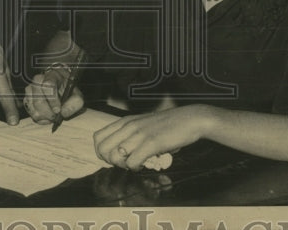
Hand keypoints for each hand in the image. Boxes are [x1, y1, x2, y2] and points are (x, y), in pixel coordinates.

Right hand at [23, 67, 83, 123]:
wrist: (60, 87)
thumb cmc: (68, 91)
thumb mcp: (77, 95)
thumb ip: (74, 103)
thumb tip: (63, 113)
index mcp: (52, 75)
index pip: (48, 85)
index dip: (52, 100)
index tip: (58, 110)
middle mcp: (38, 80)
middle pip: (38, 100)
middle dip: (48, 112)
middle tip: (55, 117)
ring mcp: (30, 89)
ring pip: (33, 107)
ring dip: (43, 116)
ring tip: (52, 116)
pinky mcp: (26, 98)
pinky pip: (30, 112)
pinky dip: (39, 118)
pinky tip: (46, 117)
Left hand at [93, 106, 209, 170]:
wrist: (190, 119)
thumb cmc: (167, 125)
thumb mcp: (143, 124)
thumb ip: (130, 134)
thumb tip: (120, 152)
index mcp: (125, 121)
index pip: (98, 137)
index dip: (102, 152)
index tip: (115, 157)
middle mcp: (129, 126)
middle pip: (102, 149)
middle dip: (110, 161)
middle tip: (124, 163)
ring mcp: (139, 134)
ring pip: (115, 156)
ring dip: (123, 165)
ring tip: (135, 163)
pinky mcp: (151, 143)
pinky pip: (132, 162)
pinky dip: (136, 168)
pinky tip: (144, 164)